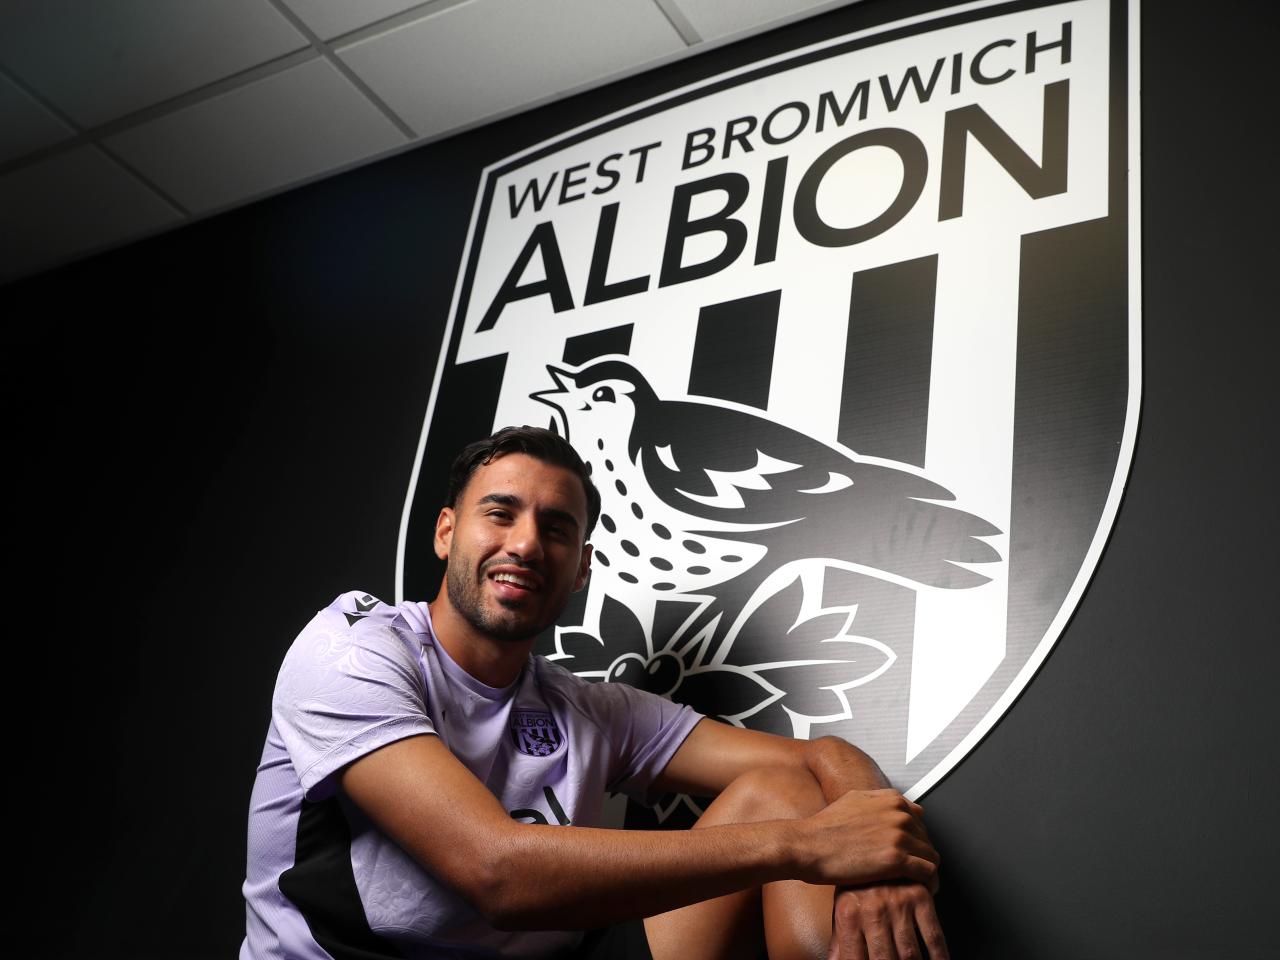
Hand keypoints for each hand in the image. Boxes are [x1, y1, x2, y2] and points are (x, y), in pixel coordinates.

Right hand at [801, 789, 939, 890]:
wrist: (808, 846)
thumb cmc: (825, 828)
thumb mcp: (854, 800)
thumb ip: (882, 801)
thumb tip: (905, 806)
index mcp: (892, 800)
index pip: (920, 822)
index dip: (913, 840)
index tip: (906, 853)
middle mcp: (899, 815)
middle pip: (926, 839)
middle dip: (918, 856)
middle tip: (907, 872)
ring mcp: (899, 836)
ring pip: (931, 856)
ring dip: (924, 871)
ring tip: (914, 884)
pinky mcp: (896, 860)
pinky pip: (928, 872)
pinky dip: (926, 883)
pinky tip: (916, 889)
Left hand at [827, 883, 948, 959]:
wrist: (866, 841)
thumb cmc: (854, 882)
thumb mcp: (841, 908)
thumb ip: (840, 941)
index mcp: (849, 914)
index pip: (855, 958)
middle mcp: (873, 909)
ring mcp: (898, 902)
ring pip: (910, 953)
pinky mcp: (919, 895)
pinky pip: (933, 934)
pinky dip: (939, 955)